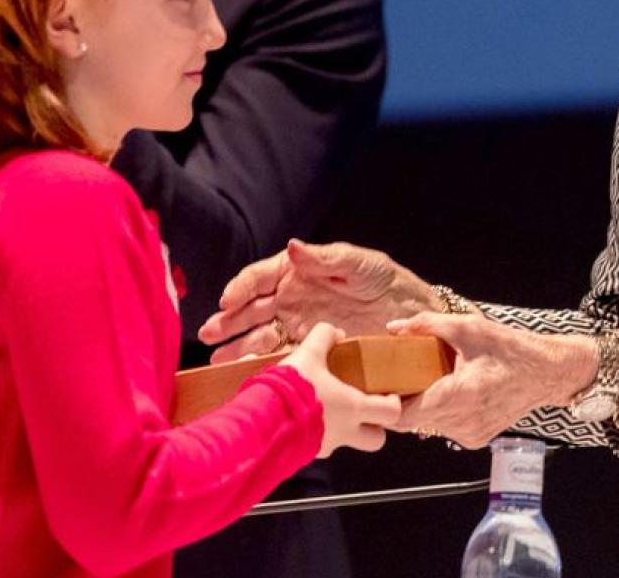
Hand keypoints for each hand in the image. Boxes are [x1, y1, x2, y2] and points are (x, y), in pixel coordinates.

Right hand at [200, 239, 435, 363]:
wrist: (409, 314)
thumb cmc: (384, 280)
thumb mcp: (359, 264)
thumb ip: (325, 258)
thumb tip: (293, 247)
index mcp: (298, 272)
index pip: (260, 278)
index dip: (241, 288)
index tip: (228, 301)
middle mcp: (292, 299)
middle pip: (251, 309)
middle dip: (228, 321)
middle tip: (209, 334)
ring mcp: (299, 326)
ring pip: (260, 336)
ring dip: (238, 346)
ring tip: (219, 358)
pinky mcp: (311, 351)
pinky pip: (281, 357)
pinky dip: (262, 365)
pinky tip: (246, 372)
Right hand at [282, 323, 402, 458]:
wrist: (261, 422)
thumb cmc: (292, 388)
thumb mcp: (308, 353)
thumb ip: (324, 337)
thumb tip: (336, 333)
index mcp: (353, 408)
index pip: (392, 414)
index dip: (393, 404)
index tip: (386, 394)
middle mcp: (345, 432)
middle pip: (377, 440)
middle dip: (374, 427)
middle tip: (363, 409)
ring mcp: (326, 446)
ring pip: (346, 443)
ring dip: (343, 429)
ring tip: (325, 409)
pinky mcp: (306, 454)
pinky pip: (320, 445)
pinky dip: (318, 434)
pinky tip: (303, 417)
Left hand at [387, 314, 595, 449]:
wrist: (547, 374)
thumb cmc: (511, 350)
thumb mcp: (468, 328)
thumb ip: (427, 325)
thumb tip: (393, 329)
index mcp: (457, 397)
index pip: (402, 416)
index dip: (386, 402)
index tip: (382, 384)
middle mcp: (461, 423)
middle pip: (412, 420)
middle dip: (403, 399)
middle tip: (401, 375)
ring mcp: (469, 435)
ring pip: (428, 425)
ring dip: (424, 404)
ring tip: (431, 379)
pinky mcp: (475, 439)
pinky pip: (445, 427)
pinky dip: (442, 411)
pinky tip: (452, 390)